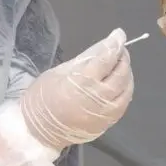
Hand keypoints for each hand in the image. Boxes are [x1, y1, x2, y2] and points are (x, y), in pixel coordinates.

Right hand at [20, 28, 133, 151]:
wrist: (38, 132)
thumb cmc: (43, 96)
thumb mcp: (60, 71)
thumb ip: (84, 59)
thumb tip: (103, 46)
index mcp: (83, 81)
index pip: (106, 57)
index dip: (115, 43)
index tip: (119, 34)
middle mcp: (99, 97)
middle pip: (121, 72)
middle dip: (122, 57)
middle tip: (119, 48)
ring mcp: (106, 113)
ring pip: (127, 88)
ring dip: (126, 73)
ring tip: (119, 65)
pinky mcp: (108, 124)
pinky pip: (123, 103)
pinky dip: (125, 89)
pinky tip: (119, 83)